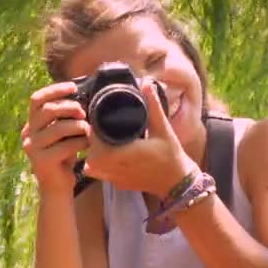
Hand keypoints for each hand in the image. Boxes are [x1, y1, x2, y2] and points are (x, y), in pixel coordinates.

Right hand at [21, 82, 89, 194]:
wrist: (58, 186)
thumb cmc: (63, 155)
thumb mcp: (62, 132)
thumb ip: (64, 117)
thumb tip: (81, 96)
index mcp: (31, 124)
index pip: (36, 99)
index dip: (54, 90)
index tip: (73, 86)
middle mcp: (28, 134)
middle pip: (47, 110)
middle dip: (69, 107)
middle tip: (83, 112)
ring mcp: (32, 148)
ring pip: (58, 128)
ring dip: (78, 126)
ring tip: (88, 130)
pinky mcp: (42, 161)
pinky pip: (65, 146)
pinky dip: (80, 142)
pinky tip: (88, 144)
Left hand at [82, 79, 197, 198]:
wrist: (178, 183)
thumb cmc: (171, 155)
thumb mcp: (163, 128)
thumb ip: (153, 106)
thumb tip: (146, 83)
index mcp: (120, 154)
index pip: (93, 139)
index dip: (94, 128)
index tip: (100, 119)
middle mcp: (113, 169)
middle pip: (90, 150)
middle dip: (94, 139)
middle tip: (103, 127)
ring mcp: (114, 179)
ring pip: (92, 163)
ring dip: (96, 152)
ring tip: (106, 139)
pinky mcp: (117, 185)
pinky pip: (101, 172)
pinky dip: (103, 163)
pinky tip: (113, 153)